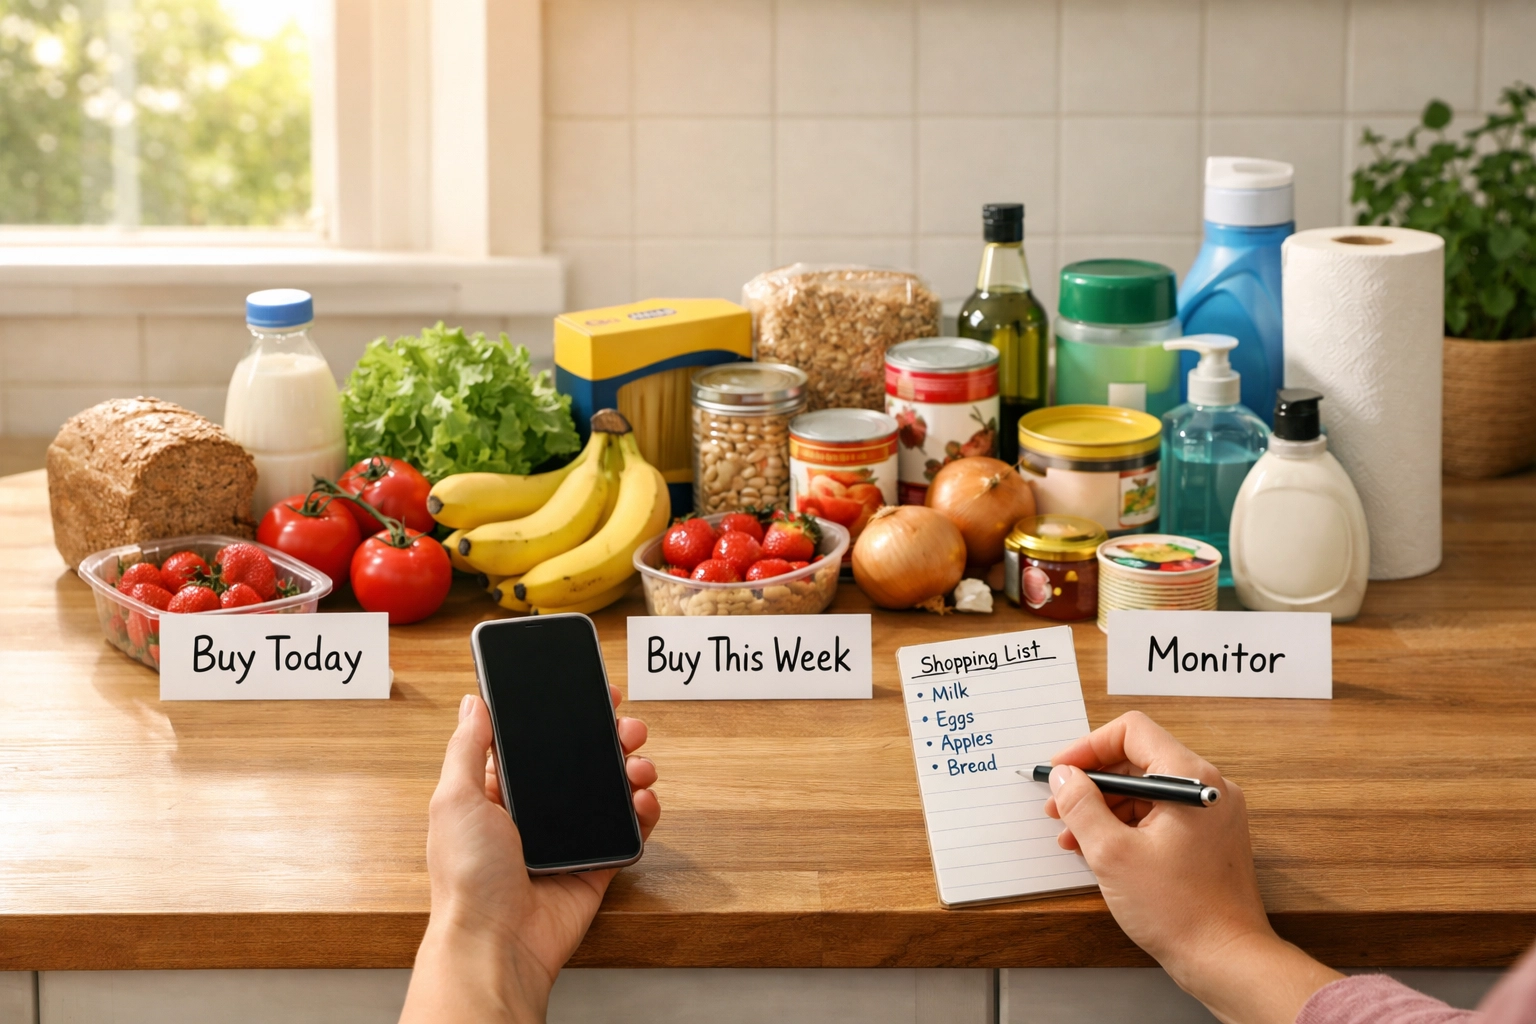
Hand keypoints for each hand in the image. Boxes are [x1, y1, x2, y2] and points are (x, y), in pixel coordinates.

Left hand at [400, 690, 659, 1023]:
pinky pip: (629, 831)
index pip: (539, 743)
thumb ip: (467, 747)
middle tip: (627, 727)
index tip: (592, 696)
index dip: (566, 717)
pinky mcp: (595, 863)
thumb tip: (473, 702)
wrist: (497, 942)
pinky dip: (644, 812)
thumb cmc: (466, 878)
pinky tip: (643, 800)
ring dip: (632, 768)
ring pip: (612, 791)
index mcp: (500, 792)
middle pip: (583, 761)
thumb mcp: (455, 799)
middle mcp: (536, 813)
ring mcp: (569, 838)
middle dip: (610, 737)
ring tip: (639, 763)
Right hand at [1045, 711, 1338, 1023]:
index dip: (1089, 747)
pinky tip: (1097, 848)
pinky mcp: (1207, 837)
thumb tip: (1063, 777)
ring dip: (1105, 806)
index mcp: (1191, 779)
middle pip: (1138, 760)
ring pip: (1146, 790)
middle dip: (1092, 781)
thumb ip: (1081, 806)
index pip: (1132, 732)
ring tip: (1072, 836)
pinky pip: (1159, 814)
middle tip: (1059, 805)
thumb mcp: (1112, 854)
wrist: (1225, 959)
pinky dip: (1126, 825)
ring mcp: (1211, 814)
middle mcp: (1207, 788)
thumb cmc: (1180, 911)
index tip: (1062, 771)